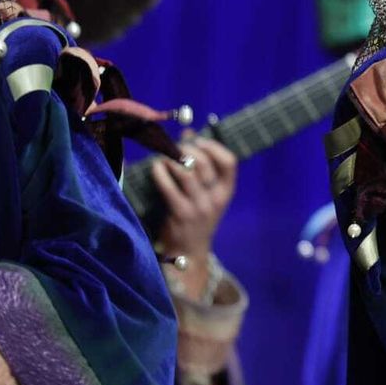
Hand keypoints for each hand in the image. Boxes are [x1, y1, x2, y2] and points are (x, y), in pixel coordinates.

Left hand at [151, 135, 238, 265]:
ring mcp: (199, 207)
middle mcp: (216, 198)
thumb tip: (188, 133)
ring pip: (187, 172)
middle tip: (176, 148)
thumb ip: (201, 166)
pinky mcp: (180, 214)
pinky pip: (169, 187)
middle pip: (205, 163)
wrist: (189, 251)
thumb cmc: (197, 217)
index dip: (213, 146)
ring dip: (172, 159)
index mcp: (226, 192)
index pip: (229, 162)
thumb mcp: (207, 194)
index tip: (198, 141)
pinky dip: (160, 172)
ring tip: (164, 157)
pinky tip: (156, 168)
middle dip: (188, 149)